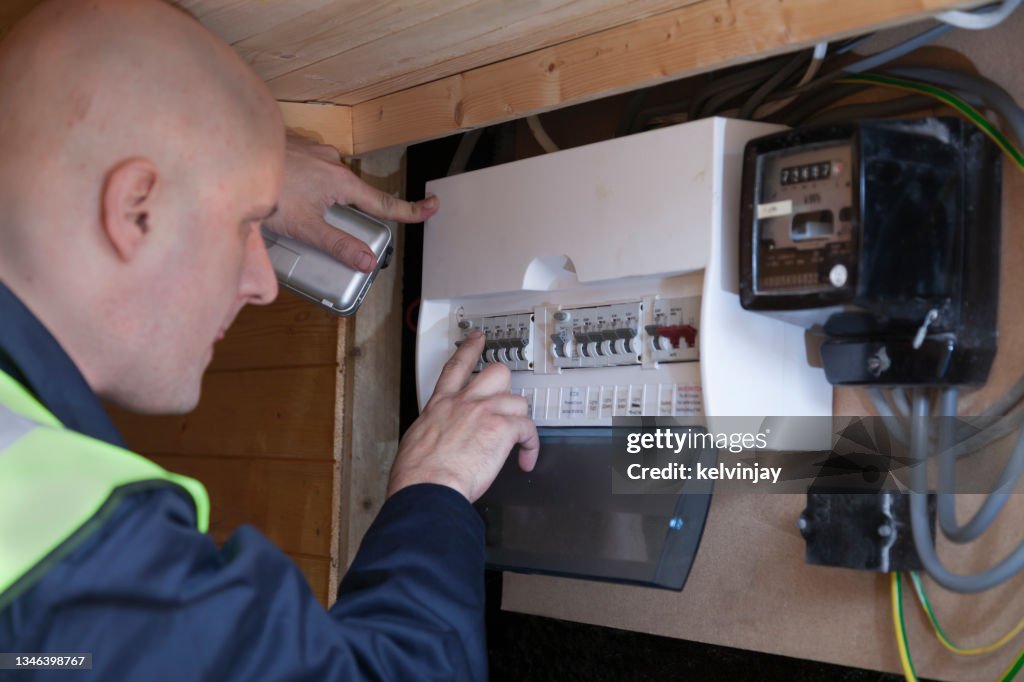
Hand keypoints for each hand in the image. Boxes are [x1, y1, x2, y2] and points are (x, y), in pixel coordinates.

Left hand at [263, 132, 438, 271]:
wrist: (232, 156)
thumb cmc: (267, 191)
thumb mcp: (305, 227)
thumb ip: (338, 244)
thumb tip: (367, 261)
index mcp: (341, 182)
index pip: (384, 202)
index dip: (409, 209)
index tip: (431, 207)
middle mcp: (333, 161)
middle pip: (352, 192)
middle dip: (341, 209)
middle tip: (313, 220)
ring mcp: (314, 150)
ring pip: (328, 178)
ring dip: (317, 193)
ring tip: (288, 207)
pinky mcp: (296, 144)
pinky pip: (310, 166)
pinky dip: (302, 180)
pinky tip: (282, 190)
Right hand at [388, 333, 539, 502]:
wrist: (427, 486)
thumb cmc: (417, 473)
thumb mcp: (416, 440)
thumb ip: (433, 431)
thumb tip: (436, 440)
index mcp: (441, 405)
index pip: (457, 367)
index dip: (469, 349)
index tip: (477, 339)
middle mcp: (464, 402)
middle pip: (496, 373)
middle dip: (504, 385)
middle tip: (506, 399)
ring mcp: (485, 412)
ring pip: (517, 400)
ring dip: (519, 419)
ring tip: (515, 438)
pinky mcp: (502, 428)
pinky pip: (528, 430)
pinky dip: (531, 446)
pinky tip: (526, 459)